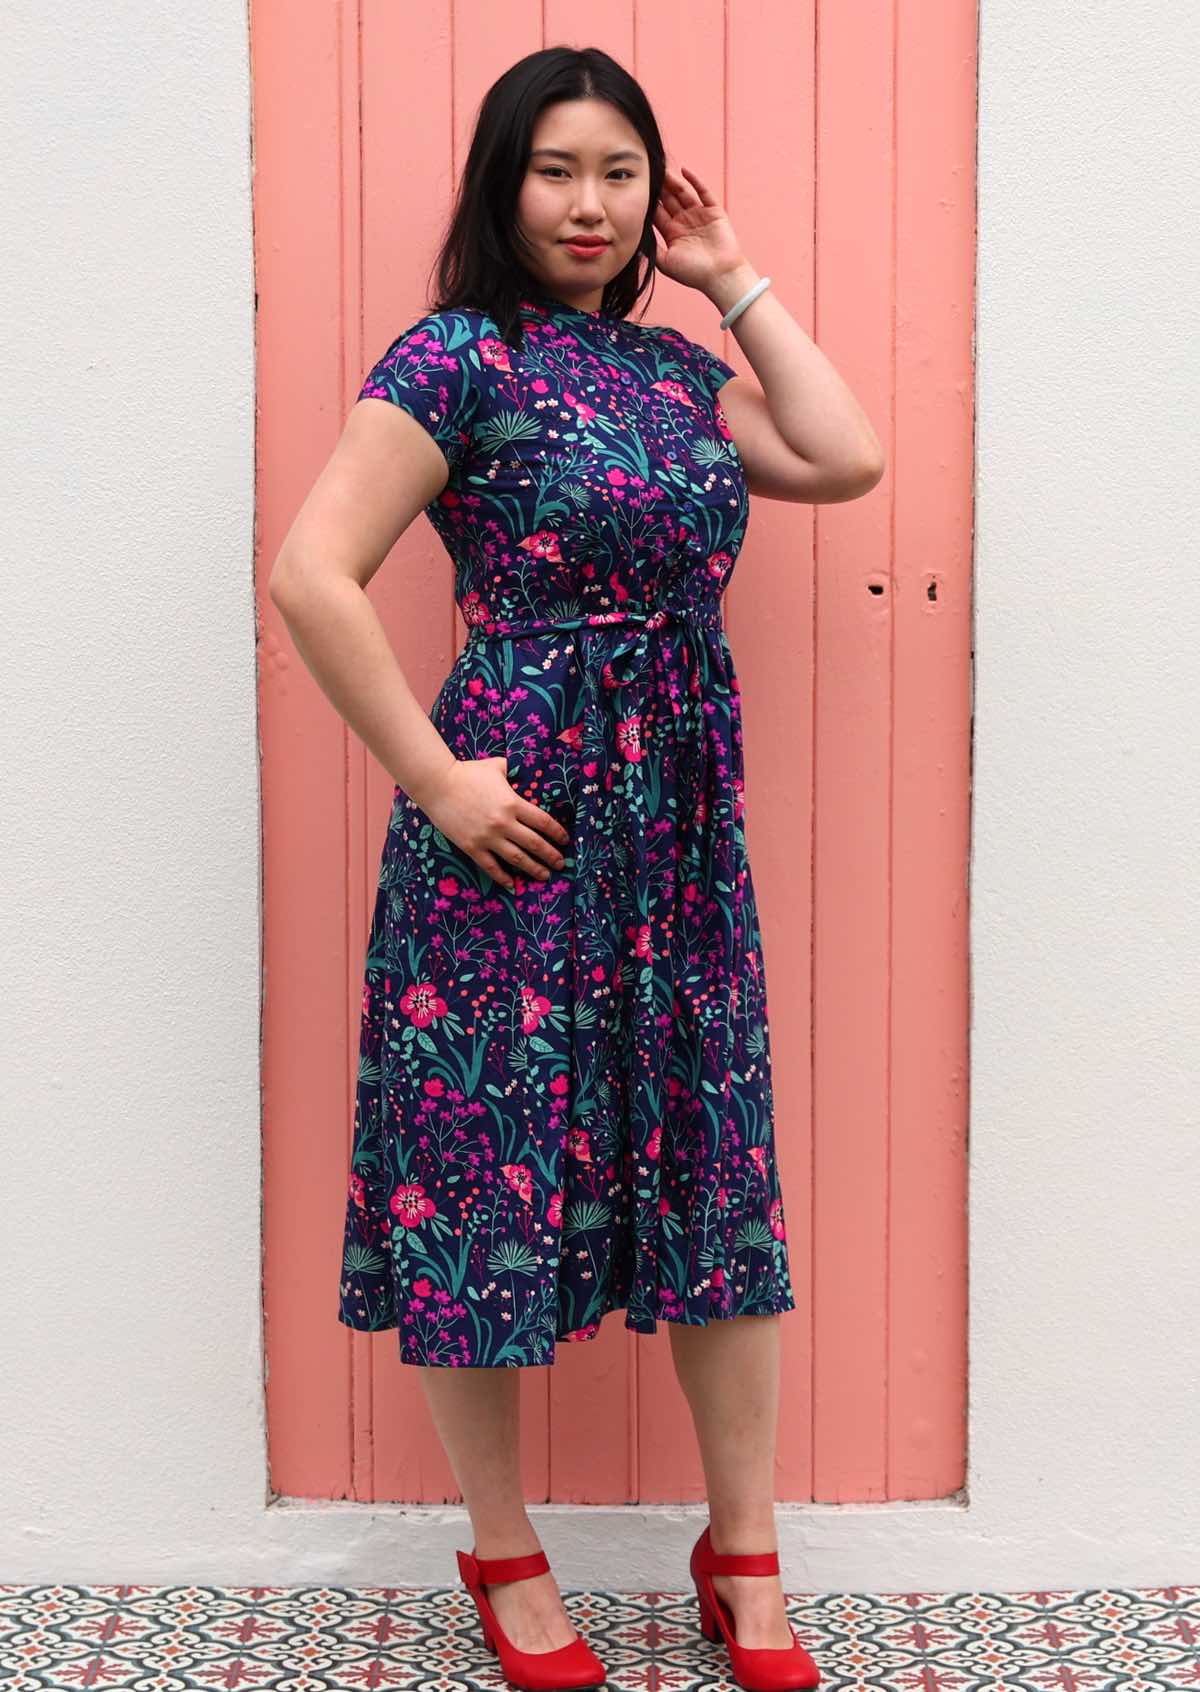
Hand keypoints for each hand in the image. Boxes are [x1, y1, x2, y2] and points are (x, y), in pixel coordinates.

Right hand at [417, 756, 569, 891]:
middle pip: (534, 844)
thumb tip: (527, 772)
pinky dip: (503, 878)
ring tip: (544, 875)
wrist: (437, 784)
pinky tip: (513, 885)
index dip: (557, 833)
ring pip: (517, 859)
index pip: (543, 822)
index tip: (565, 841)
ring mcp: (487, 837)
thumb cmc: (468, 772)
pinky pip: (491, 867)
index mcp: (513, 803)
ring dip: (534, 869)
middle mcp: (503, 823)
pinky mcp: (472, 847)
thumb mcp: (497, 767)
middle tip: (561, 864)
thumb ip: (515, 772)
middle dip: (551, 856)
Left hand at [651, 163, 747, 293]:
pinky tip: (684, 171)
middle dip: (660, 187)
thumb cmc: (694, 273)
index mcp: (673, 234)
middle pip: (669, 200)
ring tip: (662, 168)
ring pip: (683, 193)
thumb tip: (634, 237)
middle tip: (649, 171)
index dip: (649, 200)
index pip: (658, 213)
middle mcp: (685, 222)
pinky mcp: (714, 212)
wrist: (721, 276)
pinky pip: (703, 192)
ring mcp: (700, 216)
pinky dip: (695, 181)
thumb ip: (651, 248)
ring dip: (673, 181)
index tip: (638, 188)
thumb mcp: (666, 262)